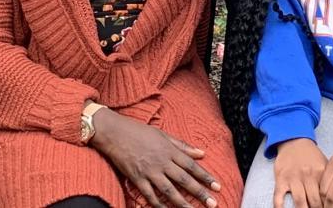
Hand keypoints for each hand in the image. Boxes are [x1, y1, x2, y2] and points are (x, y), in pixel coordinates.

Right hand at [90, 107, 221, 207]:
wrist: (115, 133)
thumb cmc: (139, 132)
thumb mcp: (163, 135)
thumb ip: (182, 146)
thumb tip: (201, 152)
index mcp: (169, 150)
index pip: (191, 165)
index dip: (205, 177)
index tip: (217, 186)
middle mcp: (162, 162)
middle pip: (184, 179)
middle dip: (199, 192)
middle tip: (212, 203)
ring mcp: (149, 171)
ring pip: (169, 191)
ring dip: (182, 203)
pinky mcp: (137, 179)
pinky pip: (150, 195)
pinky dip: (158, 205)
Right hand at [273, 138, 326, 207]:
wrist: (294, 140)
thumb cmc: (310, 156)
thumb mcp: (324, 164)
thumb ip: (328, 180)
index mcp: (320, 172)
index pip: (326, 196)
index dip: (328, 206)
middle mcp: (307, 175)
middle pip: (314, 202)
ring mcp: (293, 177)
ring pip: (299, 201)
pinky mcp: (281, 179)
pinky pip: (279, 197)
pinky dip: (280, 207)